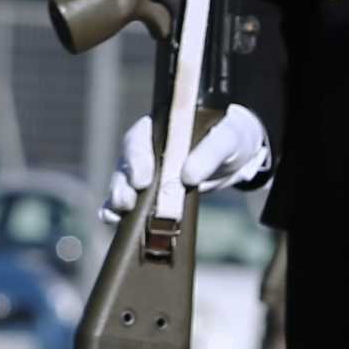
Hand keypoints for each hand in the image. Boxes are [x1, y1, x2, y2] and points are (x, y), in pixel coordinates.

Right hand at [101, 107, 272, 222]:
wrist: (236, 156)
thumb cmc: (230, 138)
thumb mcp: (227, 139)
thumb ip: (209, 153)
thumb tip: (188, 176)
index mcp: (161, 126)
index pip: (141, 138)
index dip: (137, 159)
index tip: (142, 180)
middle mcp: (147, 147)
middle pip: (126, 163)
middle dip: (123, 184)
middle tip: (126, 202)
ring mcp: (145, 170)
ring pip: (123, 182)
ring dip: (118, 198)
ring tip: (117, 214)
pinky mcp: (150, 191)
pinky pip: (129, 200)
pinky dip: (118, 211)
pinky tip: (113, 221)